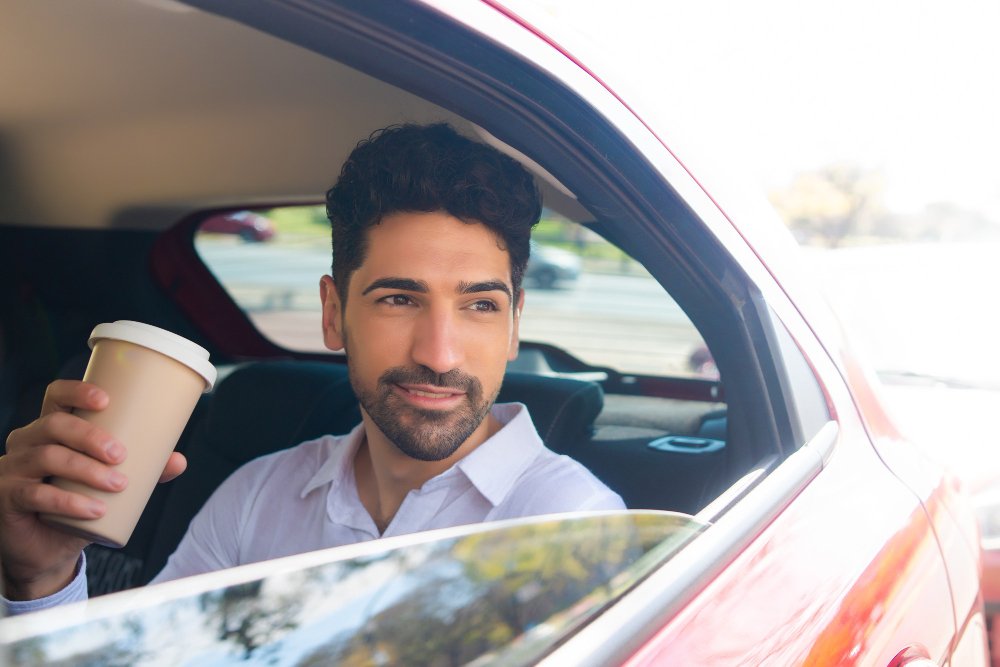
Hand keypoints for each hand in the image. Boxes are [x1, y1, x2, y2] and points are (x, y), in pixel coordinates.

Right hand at [0, 380, 186, 600]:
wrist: (47, 548)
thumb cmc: (79, 503)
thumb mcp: (111, 484)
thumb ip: (144, 470)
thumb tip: (179, 460)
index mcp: (51, 429)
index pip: (55, 397)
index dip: (76, 391)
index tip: (106, 400)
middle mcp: (27, 442)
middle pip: (54, 424)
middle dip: (90, 435)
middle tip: (121, 454)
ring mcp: (12, 469)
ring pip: (47, 456)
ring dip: (87, 469)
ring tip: (118, 484)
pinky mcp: (7, 497)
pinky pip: (36, 494)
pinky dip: (69, 502)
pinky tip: (95, 510)